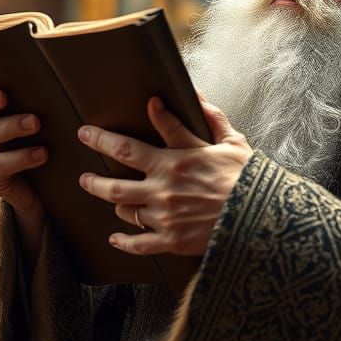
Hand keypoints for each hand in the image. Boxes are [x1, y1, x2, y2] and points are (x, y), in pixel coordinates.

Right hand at [0, 90, 46, 259]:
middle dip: (9, 120)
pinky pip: (1, 165)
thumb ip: (37, 111)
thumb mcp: (35, 130)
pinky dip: (22, 158)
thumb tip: (60, 91)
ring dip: (13, 131)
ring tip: (37, 127)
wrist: (35, 191)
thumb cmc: (36, 147)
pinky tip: (42, 154)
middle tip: (34, 119)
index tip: (3, 95)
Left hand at [78, 94, 252, 256]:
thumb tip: (198, 96)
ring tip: (100, 191)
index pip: (129, 146)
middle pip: (113, 181)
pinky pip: (139, 244)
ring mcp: (164, 216)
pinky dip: (123, 242)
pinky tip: (114, 238)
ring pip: (123, 210)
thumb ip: (212, 119)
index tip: (89, 129)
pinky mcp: (172, 240)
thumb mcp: (233, 143)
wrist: (261, 217)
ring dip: (109, 200)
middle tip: (79, 172)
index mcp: (174, 161)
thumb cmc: (248, 179)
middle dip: (91, 173)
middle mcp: (162, 188)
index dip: (105, 135)